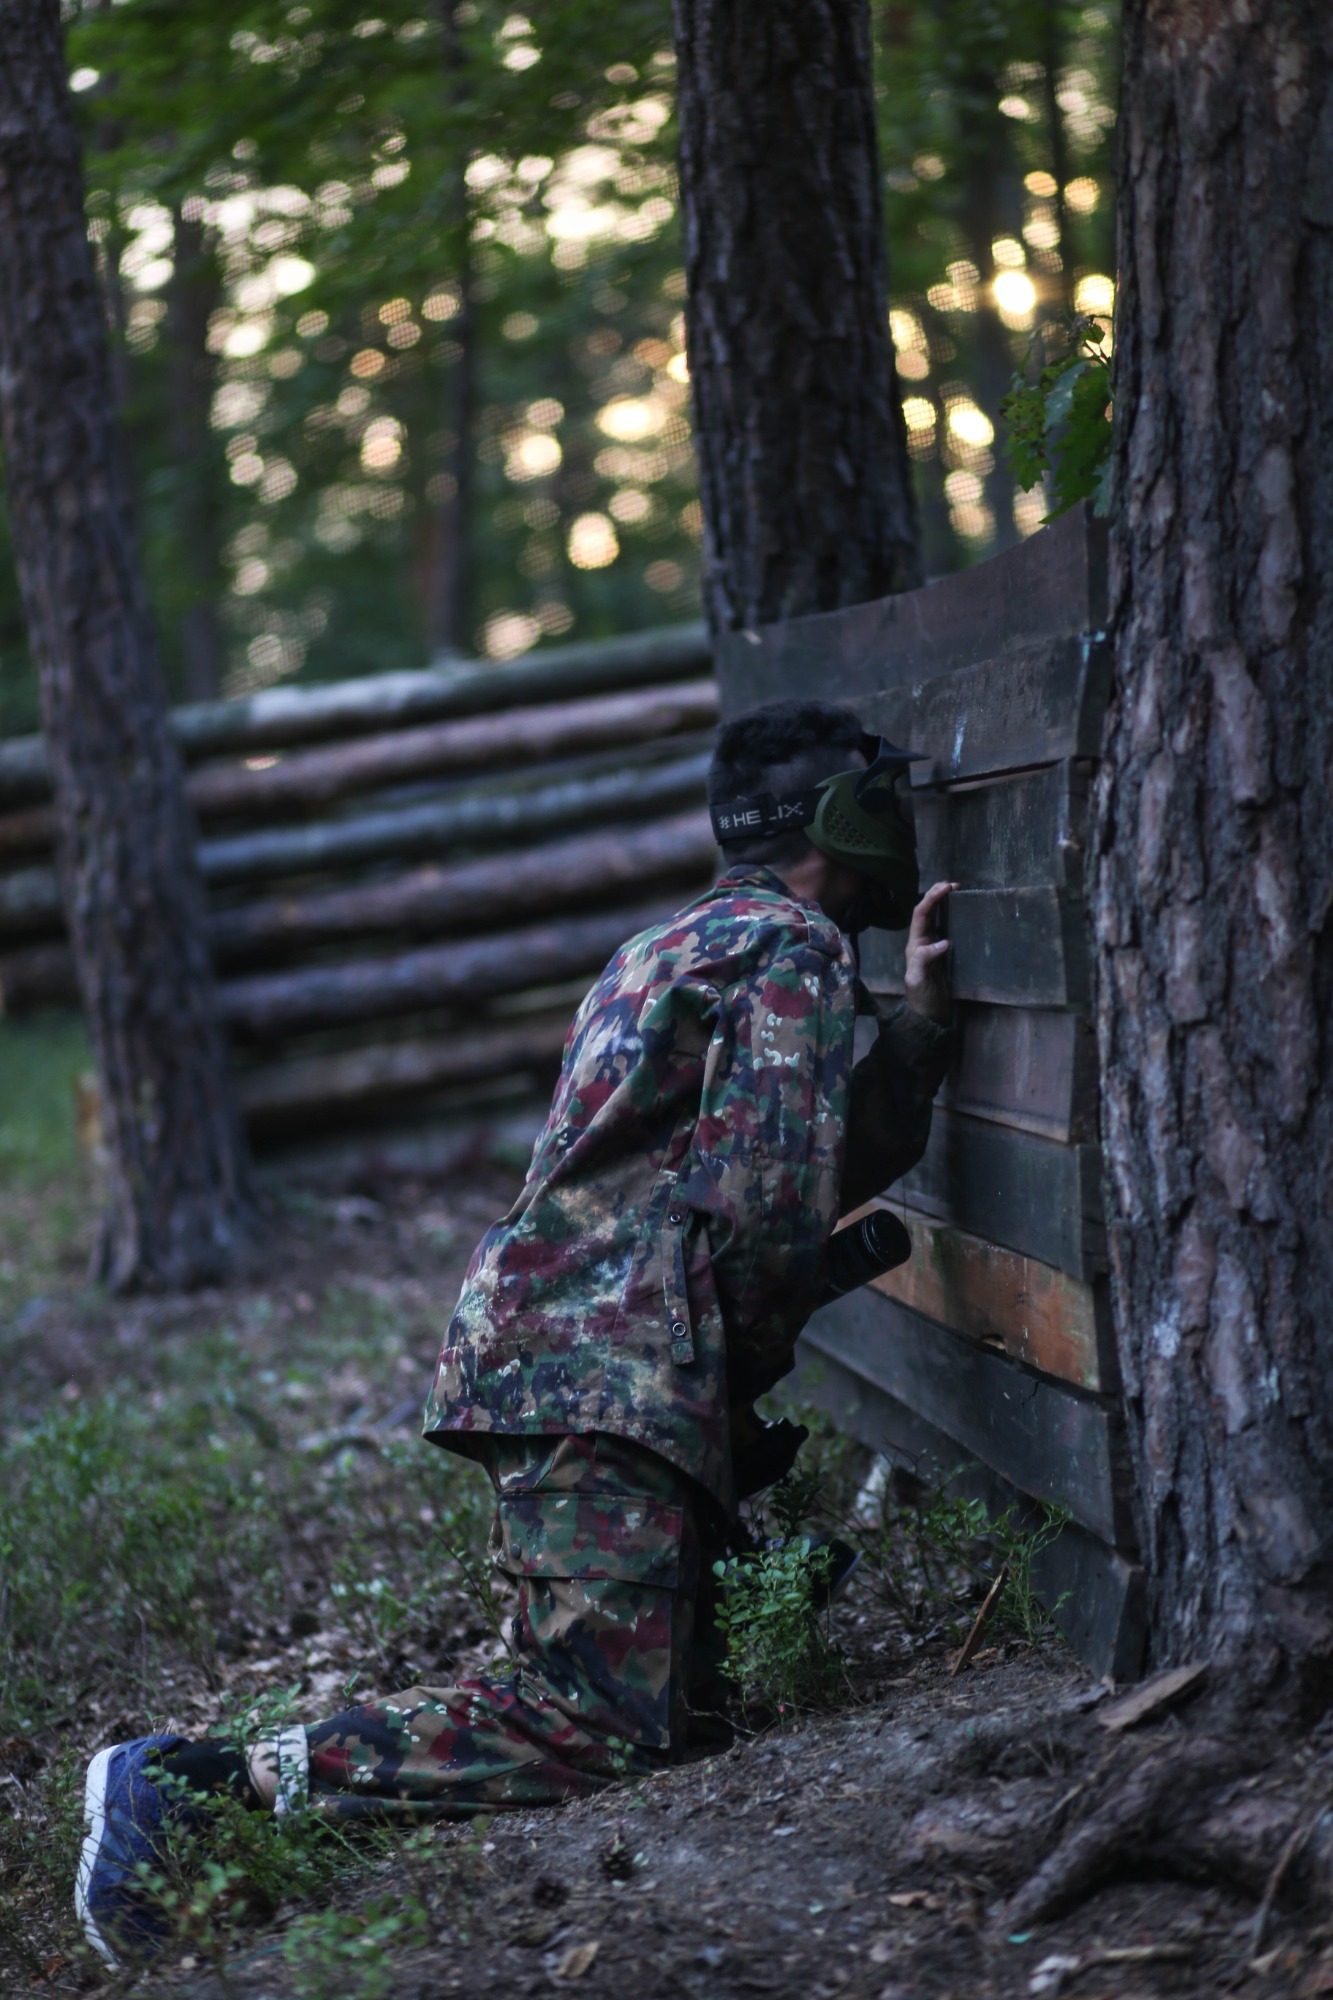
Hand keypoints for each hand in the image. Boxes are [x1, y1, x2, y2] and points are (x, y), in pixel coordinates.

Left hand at [903, 880, 956, 1021]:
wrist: (929, 1015)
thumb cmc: (921, 999)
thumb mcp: (917, 981)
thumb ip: (923, 960)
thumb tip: (943, 942)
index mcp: (914, 944)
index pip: (920, 915)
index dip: (931, 899)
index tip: (946, 888)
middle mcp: (923, 942)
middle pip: (928, 912)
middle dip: (938, 895)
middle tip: (955, 885)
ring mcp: (934, 947)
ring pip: (938, 919)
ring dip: (946, 904)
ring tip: (960, 892)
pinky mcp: (945, 954)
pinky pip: (949, 930)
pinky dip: (955, 919)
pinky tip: (965, 914)